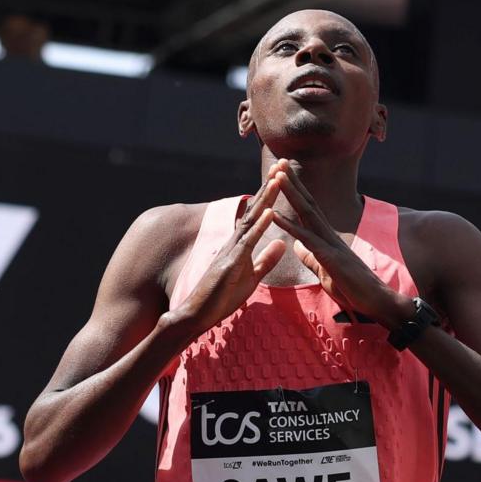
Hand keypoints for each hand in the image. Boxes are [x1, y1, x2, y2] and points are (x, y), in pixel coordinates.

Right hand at [167, 174, 286, 335]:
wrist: (198, 315)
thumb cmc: (222, 298)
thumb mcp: (252, 277)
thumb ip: (266, 259)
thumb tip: (281, 241)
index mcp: (241, 245)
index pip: (258, 216)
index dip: (270, 196)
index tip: (282, 177)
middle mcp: (235, 243)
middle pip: (254, 210)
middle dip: (268, 188)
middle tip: (281, 166)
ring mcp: (231, 251)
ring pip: (251, 220)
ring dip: (265, 199)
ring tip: (278, 180)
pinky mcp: (230, 264)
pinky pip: (247, 242)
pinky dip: (259, 226)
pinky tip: (269, 212)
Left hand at [268, 161, 411, 327]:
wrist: (376, 302)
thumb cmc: (352, 288)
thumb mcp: (324, 271)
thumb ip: (310, 257)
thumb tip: (296, 245)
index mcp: (326, 238)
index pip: (308, 209)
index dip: (295, 192)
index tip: (282, 174)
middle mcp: (328, 235)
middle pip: (307, 203)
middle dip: (292, 183)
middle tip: (278, 162)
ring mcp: (330, 244)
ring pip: (307, 213)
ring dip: (290, 194)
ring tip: (276, 176)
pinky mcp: (330, 258)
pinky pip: (306, 239)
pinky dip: (289, 226)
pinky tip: (274, 215)